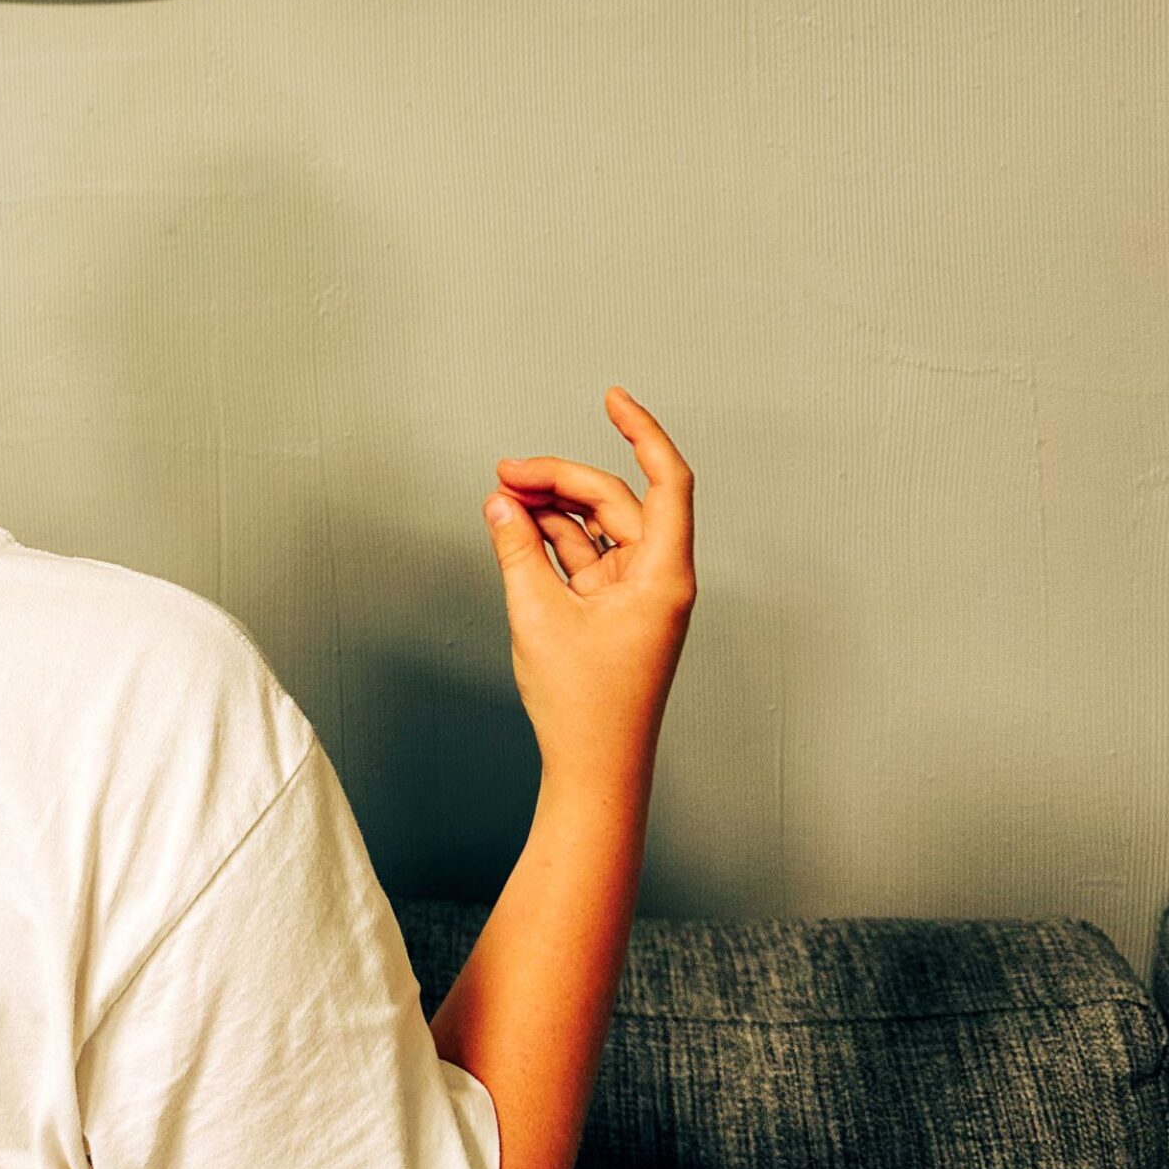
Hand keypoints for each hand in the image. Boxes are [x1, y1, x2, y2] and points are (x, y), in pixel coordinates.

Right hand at [484, 389, 694, 782]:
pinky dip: (552, 539)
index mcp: (663, 575)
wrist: (594, 771)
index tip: (612, 398)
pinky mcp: (613, 610)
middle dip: (561, 478)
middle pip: (616, 501)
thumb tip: (501, 502)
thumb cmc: (584, 708)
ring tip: (502, 497)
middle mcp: (657, 578)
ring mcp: (635, 594)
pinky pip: (585, 556)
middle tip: (507, 471)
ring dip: (552, 508)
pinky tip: (514, 526)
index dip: (642, 431)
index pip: (667, 481)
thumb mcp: (538, 617)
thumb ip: (517, 550)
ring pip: (597, 527)